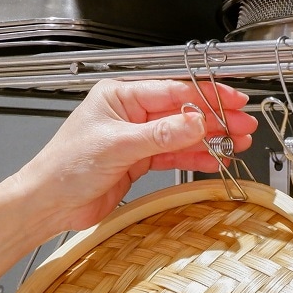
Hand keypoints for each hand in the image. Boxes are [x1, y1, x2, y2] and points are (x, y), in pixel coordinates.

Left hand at [15, 78, 257, 233]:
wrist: (49, 202)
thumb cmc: (65, 167)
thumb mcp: (118, 146)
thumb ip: (160, 134)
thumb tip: (195, 122)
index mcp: (120, 95)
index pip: (173, 90)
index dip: (206, 95)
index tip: (232, 101)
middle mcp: (130, 113)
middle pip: (182, 111)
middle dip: (215, 118)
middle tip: (244, 124)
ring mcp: (136, 137)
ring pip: (182, 133)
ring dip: (209, 139)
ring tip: (237, 142)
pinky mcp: (139, 161)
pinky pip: (174, 154)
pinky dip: (195, 157)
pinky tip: (214, 158)